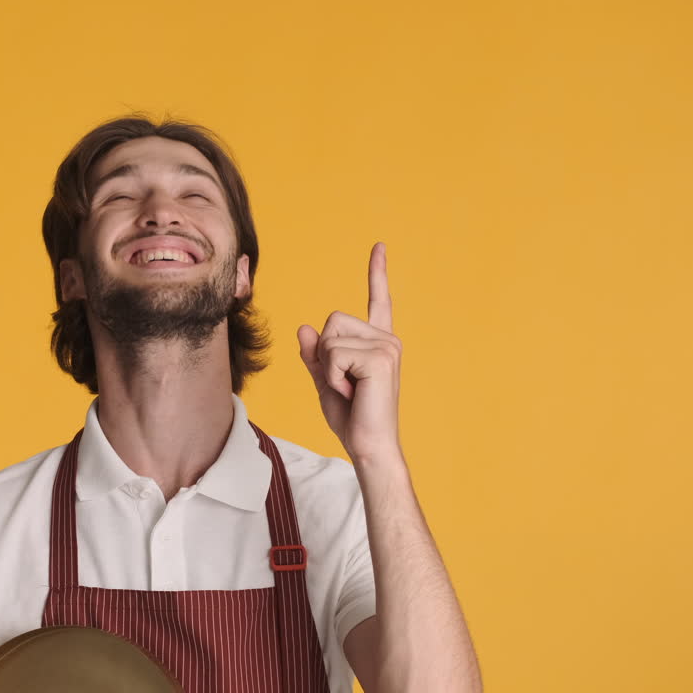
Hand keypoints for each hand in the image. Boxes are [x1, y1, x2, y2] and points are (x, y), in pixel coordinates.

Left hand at [298, 242, 402, 463]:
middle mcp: (387, 339)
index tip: (379, 246)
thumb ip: (316, 355)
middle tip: (344, 384)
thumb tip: (304, 328)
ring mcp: (387, 347)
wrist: (369, 447)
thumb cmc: (351, 419)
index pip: (378, 300)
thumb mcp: (325, 381)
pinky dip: (333, 376)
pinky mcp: (381, 358)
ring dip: (329, 367)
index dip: (377, 273)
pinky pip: (334, 354)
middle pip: (333, 320)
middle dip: (325, 353)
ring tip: (350, 390)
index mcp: (377, 342)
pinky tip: (352, 392)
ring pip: (331, 337)